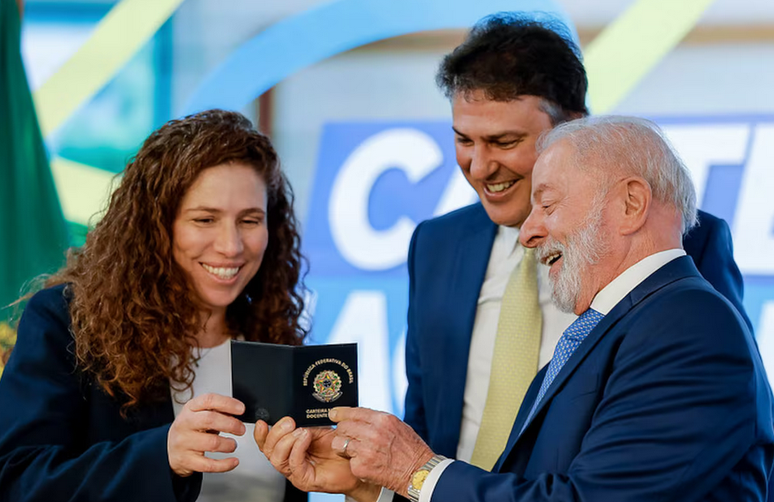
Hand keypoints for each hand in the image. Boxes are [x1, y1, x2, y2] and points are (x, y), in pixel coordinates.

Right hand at [167, 393, 246, 476]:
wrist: (169, 450)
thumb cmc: (189, 430)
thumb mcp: (198, 414)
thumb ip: (216, 411)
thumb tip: (237, 412)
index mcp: (190, 408)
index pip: (208, 400)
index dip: (227, 403)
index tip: (241, 409)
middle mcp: (185, 424)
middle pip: (210, 420)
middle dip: (231, 424)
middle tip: (241, 429)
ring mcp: (184, 443)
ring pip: (212, 443)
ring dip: (228, 444)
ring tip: (232, 445)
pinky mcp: (186, 461)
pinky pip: (209, 465)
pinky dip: (225, 464)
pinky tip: (233, 461)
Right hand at [255, 417, 380, 501]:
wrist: (356, 463)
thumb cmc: (340, 449)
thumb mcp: (318, 429)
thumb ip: (303, 424)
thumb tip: (292, 413)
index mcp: (290, 450)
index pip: (268, 444)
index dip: (262, 434)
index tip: (264, 421)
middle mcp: (290, 462)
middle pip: (268, 451)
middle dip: (275, 433)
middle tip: (289, 422)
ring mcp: (296, 473)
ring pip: (277, 459)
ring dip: (287, 441)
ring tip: (301, 431)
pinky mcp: (305, 480)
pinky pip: (294, 464)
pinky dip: (297, 448)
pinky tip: (306, 438)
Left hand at [330, 407, 433, 496]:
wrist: (419, 472)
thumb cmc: (411, 449)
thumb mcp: (397, 426)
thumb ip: (378, 420)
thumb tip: (359, 416)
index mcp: (382, 420)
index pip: (353, 412)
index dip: (340, 413)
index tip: (333, 414)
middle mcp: (373, 432)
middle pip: (343, 427)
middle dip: (343, 432)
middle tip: (348, 438)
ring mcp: (366, 450)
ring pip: (340, 443)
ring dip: (344, 447)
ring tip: (354, 452)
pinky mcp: (361, 467)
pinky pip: (349, 461)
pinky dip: (355, 463)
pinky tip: (366, 464)